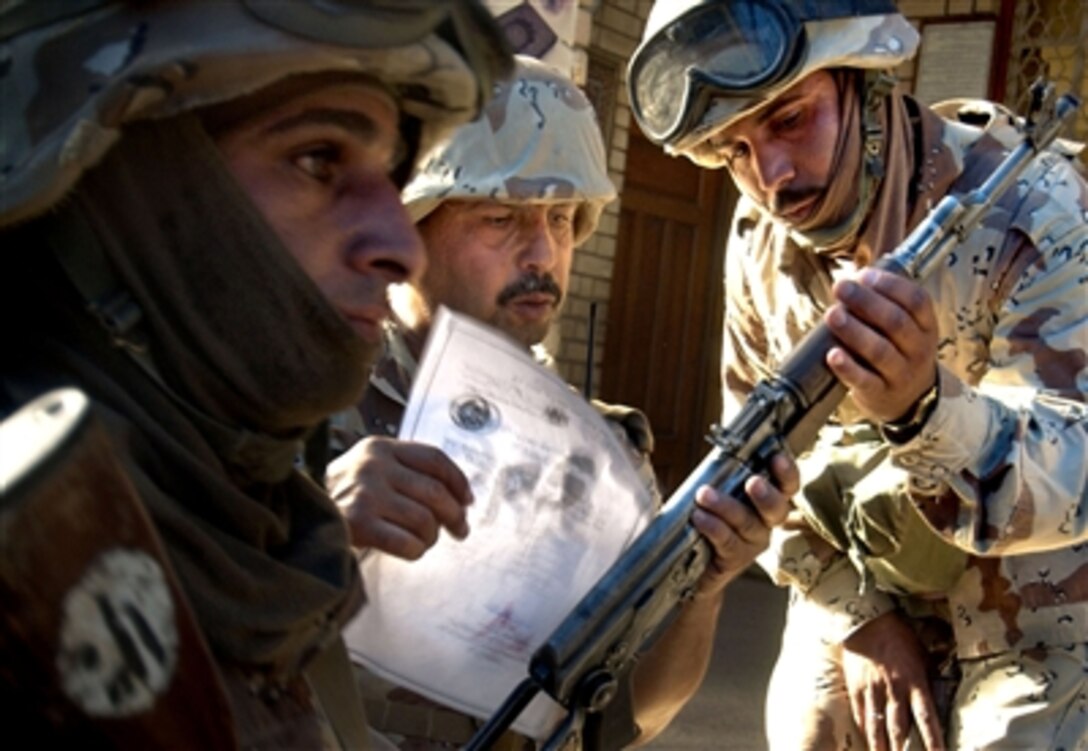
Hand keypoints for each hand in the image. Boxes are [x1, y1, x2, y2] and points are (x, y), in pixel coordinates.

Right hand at [327, 436, 472, 559]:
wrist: (301, 521)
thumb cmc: (345, 500)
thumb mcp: (371, 471)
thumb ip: (408, 474)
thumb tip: (462, 499)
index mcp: (379, 447)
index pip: (434, 458)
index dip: (458, 481)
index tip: (468, 500)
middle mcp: (372, 465)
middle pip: (435, 491)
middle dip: (455, 515)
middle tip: (460, 530)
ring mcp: (365, 493)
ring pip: (425, 520)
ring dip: (431, 537)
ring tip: (424, 541)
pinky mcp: (357, 524)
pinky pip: (408, 543)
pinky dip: (416, 551)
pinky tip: (410, 550)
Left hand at [691, 452, 795, 596]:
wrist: (691, 564)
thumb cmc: (705, 515)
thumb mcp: (715, 489)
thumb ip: (722, 472)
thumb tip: (720, 447)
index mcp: (766, 499)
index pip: (787, 485)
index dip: (786, 473)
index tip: (776, 458)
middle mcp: (766, 522)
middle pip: (776, 509)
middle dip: (767, 496)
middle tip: (752, 482)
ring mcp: (753, 544)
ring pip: (748, 524)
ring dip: (726, 507)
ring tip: (704, 494)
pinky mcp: (735, 560)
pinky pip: (728, 542)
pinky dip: (713, 527)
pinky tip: (699, 517)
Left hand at [825, 268, 938, 423]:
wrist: (910, 400)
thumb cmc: (899, 351)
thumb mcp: (907, 327)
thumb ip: (885, 303)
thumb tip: (853, 277)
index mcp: (926, 326)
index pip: (917, 301)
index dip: (891, 286)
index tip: (865, 275)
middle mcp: (918, 349)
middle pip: (895, 322)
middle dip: (866, 302)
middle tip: (841, 287)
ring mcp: (901, 374)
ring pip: (880, 351)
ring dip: (854, 331)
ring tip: (833, 314)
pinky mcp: (880, 394)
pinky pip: (864, 380)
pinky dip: (847, 368)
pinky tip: (832, 354)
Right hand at [842, 611, 944, 750]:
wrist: (865, 621)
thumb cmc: (898, 636)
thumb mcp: (921, 653)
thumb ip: (929, 674)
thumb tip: (942, 687)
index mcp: (914, 681)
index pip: (926, 718)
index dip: (933, 741)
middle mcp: (894, 689)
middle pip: (900, 729)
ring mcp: (873, 690)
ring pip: (878, 726)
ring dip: (881, 748)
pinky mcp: (856, 687)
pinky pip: (861, 714)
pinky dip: (866, 730)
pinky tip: (869, 741)